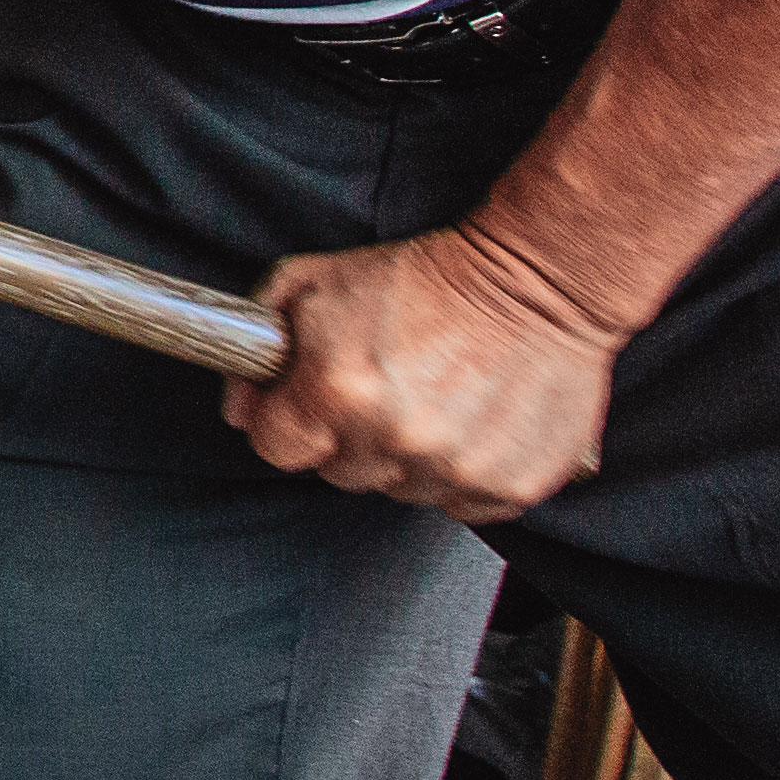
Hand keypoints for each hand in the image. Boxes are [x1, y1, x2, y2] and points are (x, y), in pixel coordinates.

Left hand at [224, 218, 630, 523]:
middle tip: (380, 386)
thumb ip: (258, 342)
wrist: (537, 279)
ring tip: (431, 398)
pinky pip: (460, 504)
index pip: (276, 448)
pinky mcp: (510, 485)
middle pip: (337, 472)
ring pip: (398, 490)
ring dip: (404, 456)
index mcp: (336, 391)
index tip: (306, 401)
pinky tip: (469, 423)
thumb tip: (242, 409)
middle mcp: (394, 438)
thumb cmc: (424, 275)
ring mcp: (456, 468)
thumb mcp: (311, 282)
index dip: (285, 421)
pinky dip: (459, 474)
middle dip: (345, 435)